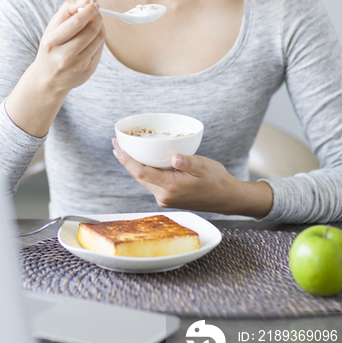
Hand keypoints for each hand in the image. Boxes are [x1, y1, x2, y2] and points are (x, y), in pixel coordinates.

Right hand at [32, 0, 103, 93]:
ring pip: (98, 39)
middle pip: (90, 31)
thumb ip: (67, 10)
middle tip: (96, 14)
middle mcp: (64, 56)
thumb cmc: (51, 48)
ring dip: (100, 27)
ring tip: (95, 24)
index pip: (76, 23)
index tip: (94, 5)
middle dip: (97, 18)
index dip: (89, 11)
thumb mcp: (51, 28)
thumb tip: (86, 1)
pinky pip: (100, 49)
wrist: (48, 79)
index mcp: (52, 42)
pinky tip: (92, 38)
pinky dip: (99, 40)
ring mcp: (78, 65)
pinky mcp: (88, 71)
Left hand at [112, 139, 272, 217]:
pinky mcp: (167, 198)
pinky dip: (143, 171)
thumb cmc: (216, 180)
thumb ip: (187, 162)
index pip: (142, 173)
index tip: (117, 148)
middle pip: (138, 177)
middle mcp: (164, 196)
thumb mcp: (204, 166)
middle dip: (125, 160)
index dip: (127, 160)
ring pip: (143, 180)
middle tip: (116, 143)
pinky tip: (141, 161)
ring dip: (133, 166)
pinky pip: (150, 183)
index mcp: (170, 187)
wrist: (226, 198)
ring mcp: (165, 198)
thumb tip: (173, 157)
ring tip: (124, 150)